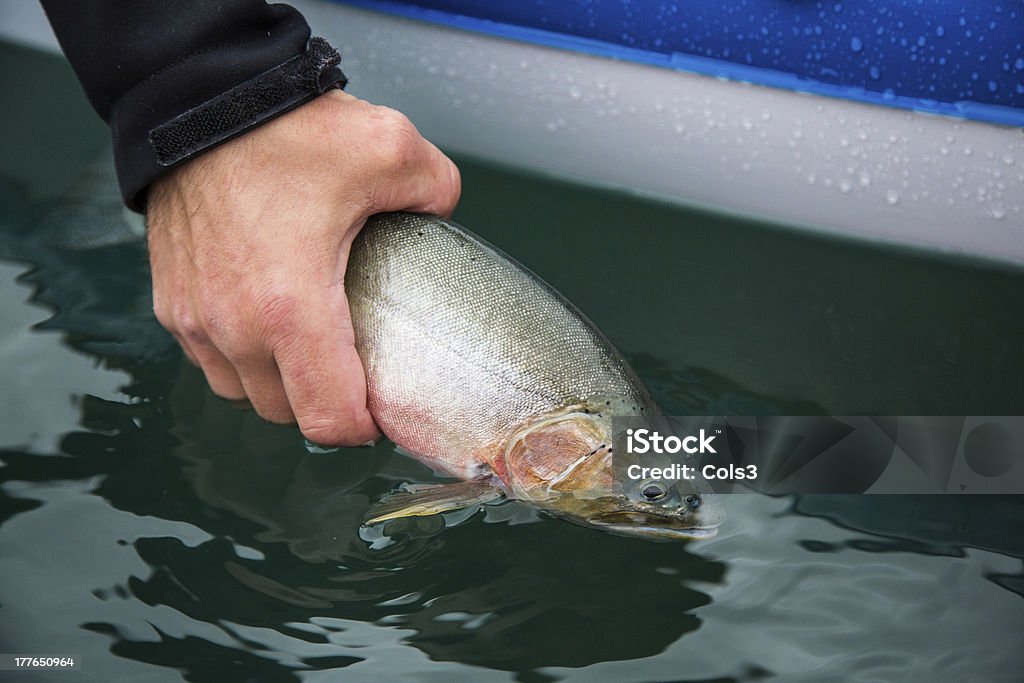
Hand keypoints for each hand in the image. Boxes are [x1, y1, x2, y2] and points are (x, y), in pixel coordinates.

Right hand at [146, 90, 459, 444]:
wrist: (194, 98)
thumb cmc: (284, 127)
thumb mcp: (391, 147)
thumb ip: (437, 190)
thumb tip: (441, 216)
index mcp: (290, 306)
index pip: (328, 419)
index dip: (365, 427)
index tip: (383, 408)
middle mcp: (233, 325)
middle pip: (288, 414)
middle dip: (327, 405)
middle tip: (358, 371)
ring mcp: (195, 317)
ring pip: (245, 393)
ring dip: (282, 386)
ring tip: (313, 348)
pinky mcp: (170, 301)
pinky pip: (210, 360)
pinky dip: (243, 357)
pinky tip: (269, 321)